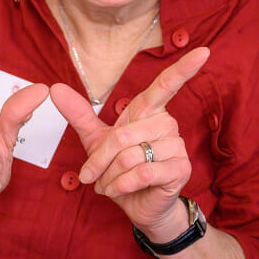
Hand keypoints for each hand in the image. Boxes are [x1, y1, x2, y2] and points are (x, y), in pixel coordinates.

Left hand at [49, 46, 209, 238]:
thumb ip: (79, 114)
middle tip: (96, 175)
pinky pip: (141, 173)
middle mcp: (167, 124)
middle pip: (121, 136)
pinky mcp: (180, 170)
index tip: (204, 51)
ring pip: (129, 157)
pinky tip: (122, 190)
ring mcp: (176, 147)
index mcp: (149, 112)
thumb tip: (55, 88)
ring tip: (112, 184)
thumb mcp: (96, 140)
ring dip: (110, 177)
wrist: (138, 206)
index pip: (167, 85)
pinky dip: (122, 185)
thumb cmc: (121, 170)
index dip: (185, 68)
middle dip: (100, 161)